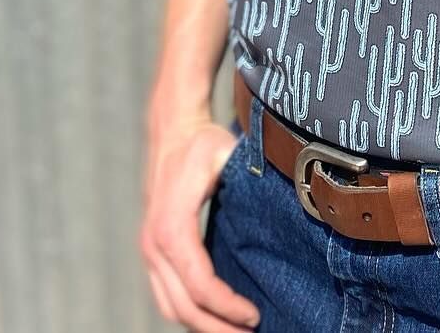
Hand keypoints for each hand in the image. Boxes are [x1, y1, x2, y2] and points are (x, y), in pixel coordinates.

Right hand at [139, 108, 260, 330]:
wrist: (172, 127)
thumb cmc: (202, 142)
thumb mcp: (226, 154)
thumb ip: (248, 176)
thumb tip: (290, 194)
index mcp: (172, 227)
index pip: (200, 285)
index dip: (227, 308)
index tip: (255, 316)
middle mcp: (154, 243)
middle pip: (183, 306)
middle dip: (216, 328)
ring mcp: (149, 248)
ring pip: (170, 306)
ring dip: (201, 325)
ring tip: (235, 331)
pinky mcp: (152, 248)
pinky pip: (165, 294)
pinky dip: (187, 311)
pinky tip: (214, 314)